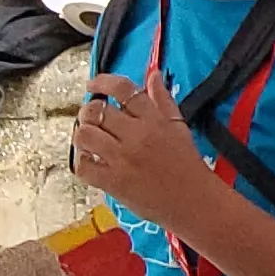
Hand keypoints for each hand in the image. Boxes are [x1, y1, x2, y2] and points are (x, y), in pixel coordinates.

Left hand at [73, 78, 213, 225]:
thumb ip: (163, 99)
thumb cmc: (187, 164)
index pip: (122, 89)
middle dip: (89, 110)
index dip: (102, 82)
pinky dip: (81, 160)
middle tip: (92, 117)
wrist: (193, 201)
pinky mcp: (113, 182)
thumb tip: (153, 75)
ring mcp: (122, 159)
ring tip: (89, 137)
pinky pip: (83, 166)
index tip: (93, 85)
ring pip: (85, 134)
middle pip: (97, 110)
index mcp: (153, 119)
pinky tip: (89, 159)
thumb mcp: (178, 126)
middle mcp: (136, 136)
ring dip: (82, 133)